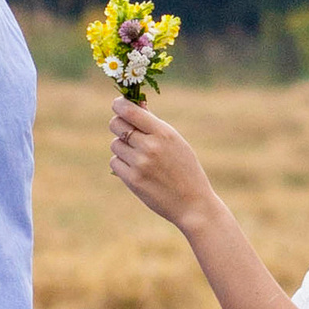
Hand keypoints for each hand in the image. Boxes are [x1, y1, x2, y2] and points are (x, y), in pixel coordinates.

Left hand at [108, 98, 215, 227]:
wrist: (193, 204)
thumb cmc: (186, 169)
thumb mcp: (176, 142)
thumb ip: (154, 124)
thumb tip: (136, 104)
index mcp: (163, 133)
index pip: (129, 111)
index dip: (119, 105)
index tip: (118, 105)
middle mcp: (150, 146)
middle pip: (116, 125)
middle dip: (119, 125)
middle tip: (127, 132)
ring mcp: (140, 164)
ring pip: (115, 145)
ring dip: (122, 148)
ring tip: (138, 156)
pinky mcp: (133, 180)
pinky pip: (115, 163)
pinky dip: (122, 164)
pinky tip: (136, 169)